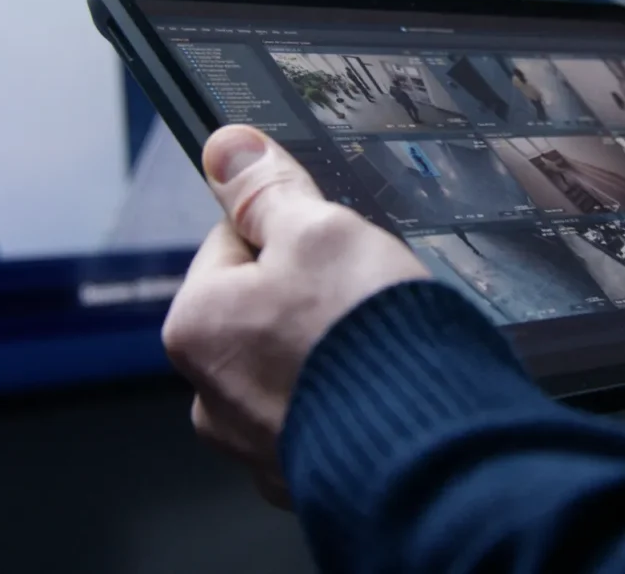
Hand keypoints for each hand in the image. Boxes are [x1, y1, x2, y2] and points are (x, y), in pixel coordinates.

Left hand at [162, 125, 429, 505]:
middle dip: (311, 296)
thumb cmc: (366, 334)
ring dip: (330, 351)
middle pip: (262, 310)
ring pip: (293, 366)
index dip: (291, 231)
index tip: (333, 241)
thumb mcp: (321, 232)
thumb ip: (267, 190)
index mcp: (196, 326)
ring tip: (381, 345)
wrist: (427, 444)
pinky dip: (350, 399)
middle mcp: (209, 396)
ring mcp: (256, 447)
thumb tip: (225, 147)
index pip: (233, 243)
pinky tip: (386, 388)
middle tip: (364, 294)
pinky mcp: (305, 477)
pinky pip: (324, 417)